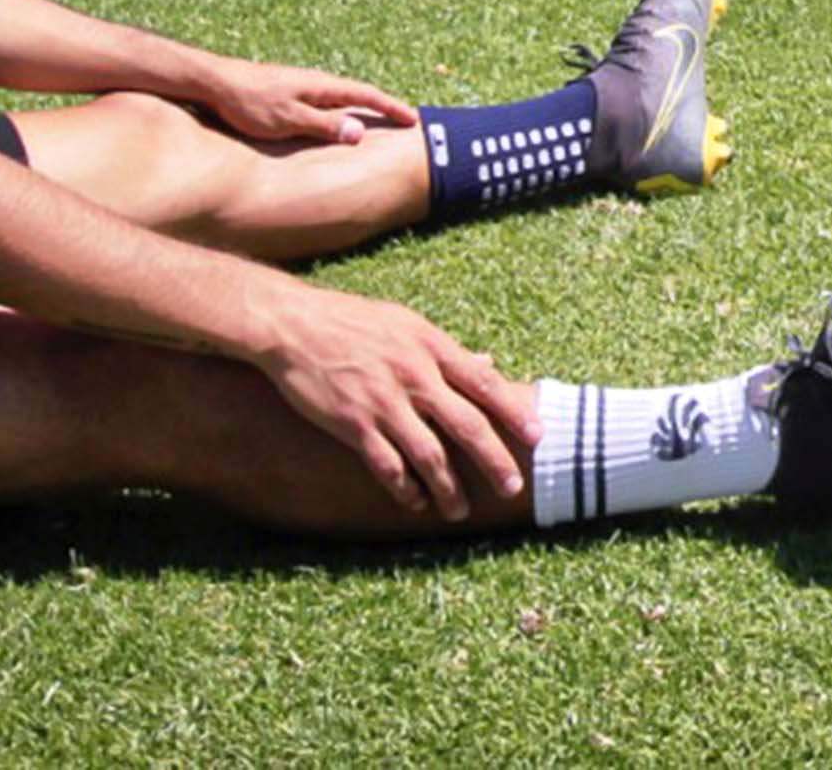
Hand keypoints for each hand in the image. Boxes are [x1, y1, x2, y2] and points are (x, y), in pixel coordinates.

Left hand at [200, 61, 417, 145]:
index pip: (366, 96)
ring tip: (373, 123)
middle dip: (381, 107)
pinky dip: (338, 112)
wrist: (214, 83)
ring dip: (359, 110)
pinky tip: (332, 122)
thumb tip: (360, 131)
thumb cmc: (250, 103)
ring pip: (339, 99)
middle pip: (357, 95)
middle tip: (402, 119)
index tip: (414, 118)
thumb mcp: (289, 120)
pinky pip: (323, 103)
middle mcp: (316, 82)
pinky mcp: (288, 92)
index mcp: (321, 86)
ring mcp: (301, 85)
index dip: (391, 108)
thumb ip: (324, 125)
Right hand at [255, 286, 538, 521]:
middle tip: (513, 488)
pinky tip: (416, 502)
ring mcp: (384, 402)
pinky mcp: (354, 424)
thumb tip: (488, 362)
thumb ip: (446, 350)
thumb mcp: (406, 324)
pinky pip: (388, 466)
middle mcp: (414, 374)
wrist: (294, 324)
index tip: (537, 436)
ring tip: (460, 511)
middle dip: (494, 460)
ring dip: (449, 487)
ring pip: (430, 455)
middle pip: (466, 424)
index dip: (513, 411)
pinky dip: (405, 488)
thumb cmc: (353, 321)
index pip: (484, 382)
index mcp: (430, 345)